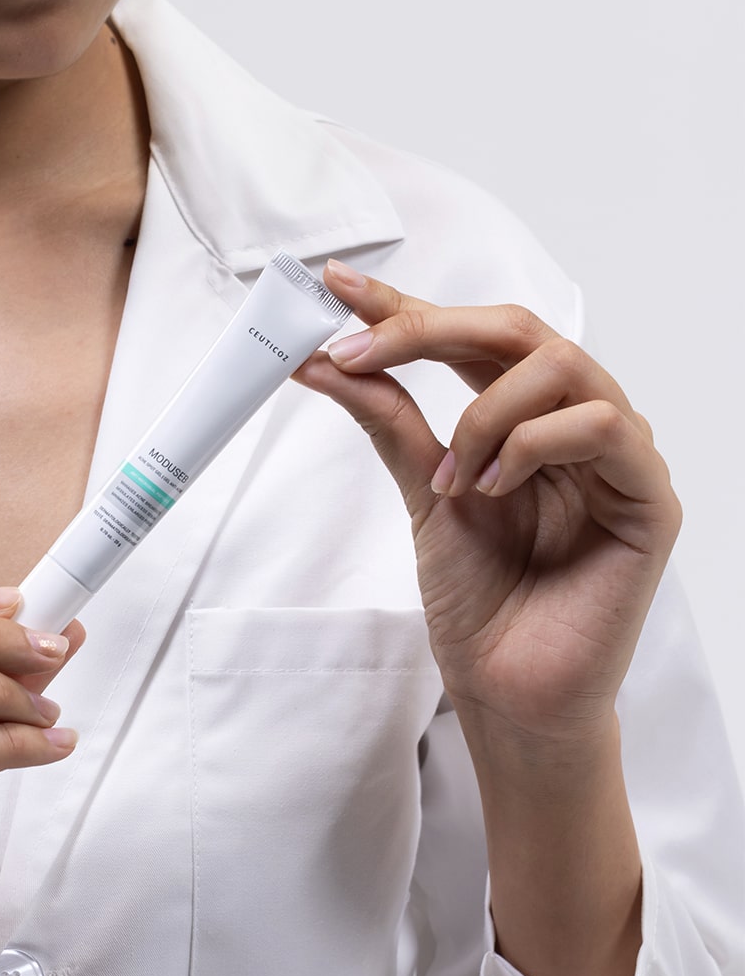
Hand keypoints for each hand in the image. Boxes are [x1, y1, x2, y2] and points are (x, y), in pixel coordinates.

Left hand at [293, 264, 681, 744]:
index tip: (337, 285)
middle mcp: (573, 423)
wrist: (508, 690)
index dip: (407, 306)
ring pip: (562, 366)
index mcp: (522, 419)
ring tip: (453, 479)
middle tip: (361, 345)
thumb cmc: (480, 601)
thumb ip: (390, 419)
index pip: (470, 339)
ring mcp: (617, 457)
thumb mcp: (422, 493)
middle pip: (519, 331)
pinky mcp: (647, 499)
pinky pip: (603, 428)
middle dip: (431, 328)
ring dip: (485, 413)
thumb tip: (329, 357)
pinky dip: (534, 446)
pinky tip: (497, 491)